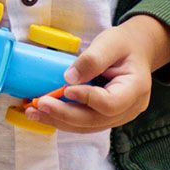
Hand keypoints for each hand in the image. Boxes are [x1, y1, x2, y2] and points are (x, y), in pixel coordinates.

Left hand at [21, 15, 169, 134]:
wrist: (135, 51)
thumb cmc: (124, 45)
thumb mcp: (110, 42)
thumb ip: (92, 59)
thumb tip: (68, 78)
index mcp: (136, 88)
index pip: (110, 103)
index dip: (87, 99)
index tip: (66, 89)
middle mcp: (129, 108)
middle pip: (95, 120)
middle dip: (64, 114)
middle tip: (39, 104)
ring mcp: (118, 116)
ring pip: (86, 126)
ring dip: (58, 120)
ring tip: (32, 111)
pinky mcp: (104, 117)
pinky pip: (83, 123)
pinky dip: (62, 119)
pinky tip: (43, 112)